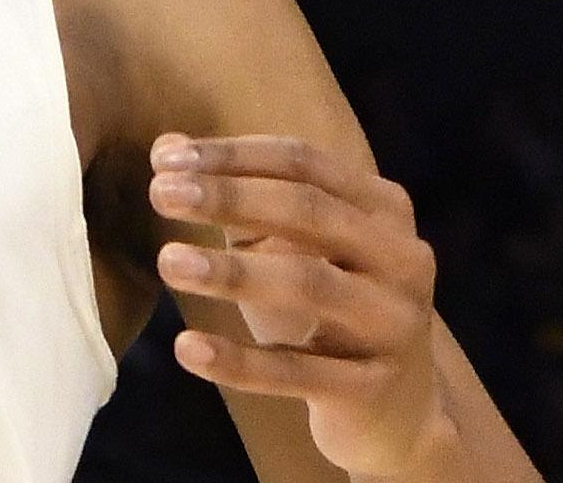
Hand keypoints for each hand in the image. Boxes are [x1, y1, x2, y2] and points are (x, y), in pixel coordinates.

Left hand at [150, 132, 455, 478]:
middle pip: (309, 211)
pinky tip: (187, 348)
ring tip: (168, 261)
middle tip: (160, 195)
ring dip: (232, 270)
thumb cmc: (330, 311)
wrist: (397, 412)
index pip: (304, 163)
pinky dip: (239, 360)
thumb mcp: (294, 248)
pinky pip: (297, 371)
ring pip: (309, 284)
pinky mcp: (371, 388)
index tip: (166, 161)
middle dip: (230, 197)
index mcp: (384, 209)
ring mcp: (393, 324)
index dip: (234, 156)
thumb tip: (165, 150)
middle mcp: (402, 258)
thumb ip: (238, 197)